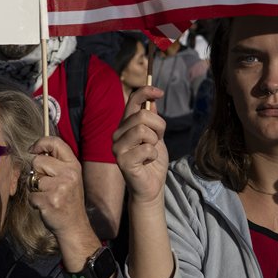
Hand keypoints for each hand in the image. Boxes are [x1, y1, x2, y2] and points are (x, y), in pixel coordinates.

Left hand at [24, 136, 90, 243]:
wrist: (74, 226)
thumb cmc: (68, 200)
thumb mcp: (69, 177)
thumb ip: (56, 163)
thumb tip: (34, 151)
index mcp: (73, 165)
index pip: (55, 142)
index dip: (40, 143)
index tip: (33, 150)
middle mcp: (69, 174)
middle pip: (37, 161)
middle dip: (36, 172)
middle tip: (46, 185)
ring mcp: (60, 187)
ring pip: (32, 179)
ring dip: (35, 189)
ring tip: (47, 196)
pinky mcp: (50, 200)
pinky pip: (31, 195)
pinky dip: (34, 201)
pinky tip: (46, 206)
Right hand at [112, 86, 168, 206]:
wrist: (151, 185)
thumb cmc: (152, 161)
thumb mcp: (156, 136)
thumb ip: (152, 119)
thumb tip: (152, 99)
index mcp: (125, 125)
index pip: (132, 101)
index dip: (146, 92)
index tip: (160, 92)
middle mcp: (118, 133)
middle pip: (143, 115)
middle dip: (159, 127)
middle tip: (158, 140)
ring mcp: (118, 147)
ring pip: (144, 130)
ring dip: (155, 142)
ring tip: (151, 151)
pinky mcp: (122, 160)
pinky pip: (147, 149)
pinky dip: (154, 155)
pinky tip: (147, 162)